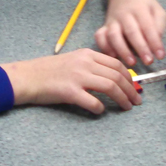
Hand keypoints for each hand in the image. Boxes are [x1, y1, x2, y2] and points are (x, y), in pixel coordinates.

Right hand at [0, 48, 141, 112]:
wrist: (28, 76)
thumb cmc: (49, 71)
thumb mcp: (73, 60)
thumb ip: (91, 65)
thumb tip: (112, 77)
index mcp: (87, 54)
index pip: (116, 64)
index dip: (130, 78)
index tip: (134, 88)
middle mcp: (85, 63)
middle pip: (117, 75)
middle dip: (131, 90)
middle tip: (136, 101)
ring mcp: (78, 77)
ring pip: (110, 87)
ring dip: (122, 99)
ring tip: (127, 107)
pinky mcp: (70, 91)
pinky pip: (93, 102)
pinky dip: (100, 108)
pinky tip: (101, 111)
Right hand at [95, 0, 165, 67]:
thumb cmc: (143, 4)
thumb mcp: (157, 9)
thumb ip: (159, 25)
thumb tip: (157, 43)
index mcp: (140, 9)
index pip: (148, 26)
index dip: (154, 42)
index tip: (160, 55)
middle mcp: (124, 14)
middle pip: (131, 31)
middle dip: (140, 48)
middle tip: (148, 61)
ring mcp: (112, 20)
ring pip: (114, 35)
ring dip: (122, 50)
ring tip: (131, 62)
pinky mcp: (104, 26)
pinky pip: (100, 36)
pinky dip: (104, 47)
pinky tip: (113, 56)